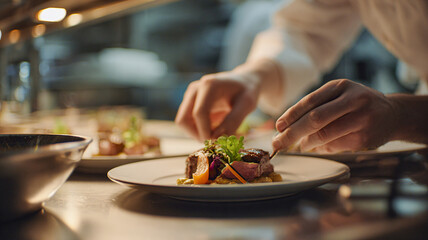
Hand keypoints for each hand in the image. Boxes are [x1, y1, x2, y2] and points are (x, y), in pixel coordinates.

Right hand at [175, 71, 260, 140]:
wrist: (243, 82)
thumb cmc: (246, 92)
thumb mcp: (247, 105)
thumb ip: (233, 121)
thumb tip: (216, 139)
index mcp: (208, 86)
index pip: (199, 113)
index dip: (205, 132)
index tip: (218, 142)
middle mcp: (195, 89)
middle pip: (183, 120)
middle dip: (197, 135)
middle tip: (215, 141)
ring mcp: (190, 96)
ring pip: (183, 123)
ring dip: (197, 134)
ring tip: (217, 134)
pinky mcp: (189, 103)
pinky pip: (187, 123)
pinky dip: (198, 130)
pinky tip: (214, 129)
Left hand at [272, 79, 399, 152]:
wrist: (393, 114)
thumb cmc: (357, 104)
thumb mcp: (339, 95)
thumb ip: (317, 106)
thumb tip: (286, 126)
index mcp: (341, 86)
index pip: (310, 101)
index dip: (291, 115)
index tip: (278, 126)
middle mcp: (353, 100)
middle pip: (315, 119)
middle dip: (292, 133)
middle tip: (278, 143)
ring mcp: (361, 119)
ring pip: (324, 135)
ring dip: (306, 143)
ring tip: (301, 145)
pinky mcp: (365, 138)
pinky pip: (335, 146)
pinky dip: (322, 148)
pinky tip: (318, 147)